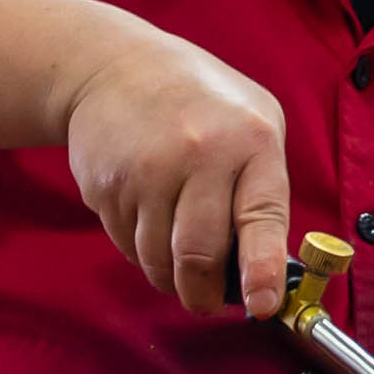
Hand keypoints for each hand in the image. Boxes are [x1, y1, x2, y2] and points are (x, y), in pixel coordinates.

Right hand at [55, 23, 294, 313]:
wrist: (114, 67)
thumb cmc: (199, 101)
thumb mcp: (254, 120)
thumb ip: (263, 187)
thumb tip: (265, 266)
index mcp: (250, 141)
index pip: (260, 218)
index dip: (261, 270)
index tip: (261, 306)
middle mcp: (199, 154)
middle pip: (199, 255)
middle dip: (203, 294)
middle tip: (205, 303)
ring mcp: (148, 170)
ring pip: (158, 259)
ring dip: (168, 277)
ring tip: (175, 262)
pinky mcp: (108, 184)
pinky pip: (127, 245)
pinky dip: (140, 251)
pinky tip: (146, 221)